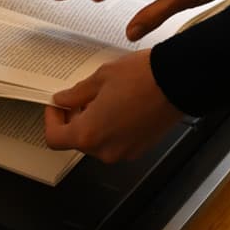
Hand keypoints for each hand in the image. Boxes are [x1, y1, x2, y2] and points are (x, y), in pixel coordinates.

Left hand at [43, 50, 182, 161]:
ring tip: (103, 97)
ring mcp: (124, 152)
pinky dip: (112, 127)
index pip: (55, 138)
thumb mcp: (101, 77)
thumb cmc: (142, 78)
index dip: (51, 119)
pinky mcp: (140, 148)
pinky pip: (116, 141)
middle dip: (74, 118)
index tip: (57, 105)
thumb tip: (63, 99)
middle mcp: (105, 150)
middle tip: (79, 96)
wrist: (177, 82)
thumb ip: (77, 93)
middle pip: (77, 140)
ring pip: (97, 141)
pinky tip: (120, 105)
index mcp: (89, 133)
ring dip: (93, 123)